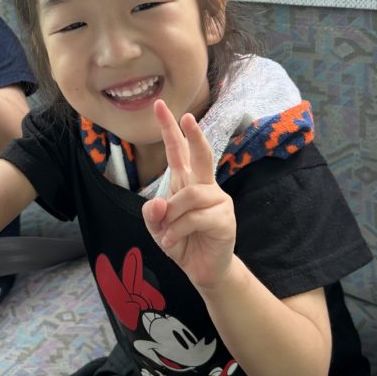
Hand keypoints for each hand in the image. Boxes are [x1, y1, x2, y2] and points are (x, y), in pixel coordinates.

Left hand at [142, 99, 236, 290]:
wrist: (203, 270)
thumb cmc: (182, 242)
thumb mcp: (157, 229)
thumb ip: (152, 215)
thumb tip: (156, 203)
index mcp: (186, 182)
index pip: (178, 150)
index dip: (170, 128)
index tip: (159, 105)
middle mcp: (204, 186)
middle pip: (200, 155)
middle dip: (194, 135)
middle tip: (186, 117)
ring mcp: (218, 201)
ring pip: (189, 195)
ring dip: (172, 216)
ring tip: (167, 233)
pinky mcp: (225, 219)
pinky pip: (195, 217)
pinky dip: (178, 230)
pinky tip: (172, 241)